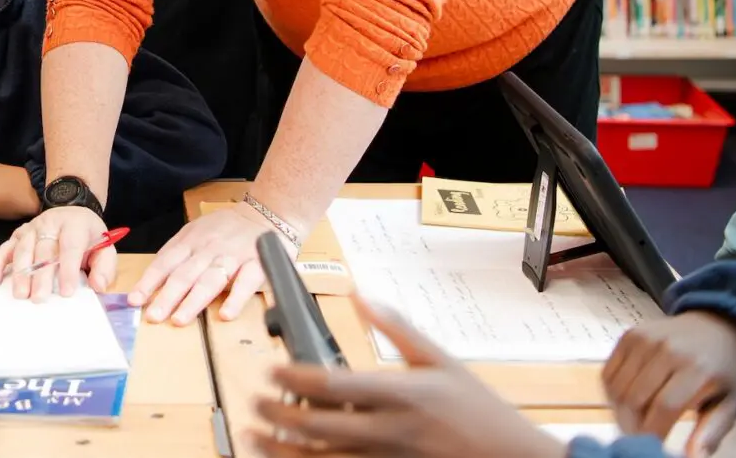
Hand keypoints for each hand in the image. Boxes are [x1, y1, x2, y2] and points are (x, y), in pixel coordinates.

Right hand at [0, 205, 113, 299]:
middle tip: (39, 298)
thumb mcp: (105, 246)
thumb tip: (98, 286)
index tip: (66, 292)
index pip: (70, 246)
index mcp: (75, 225)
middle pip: (44, 250)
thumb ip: (105, 267)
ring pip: (23, 249)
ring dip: (20, 273)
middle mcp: (51, 224)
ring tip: (20, 294)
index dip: (68, 269)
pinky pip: (5, 249)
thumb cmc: (87, 234)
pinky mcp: (18, 235)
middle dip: (40, 276)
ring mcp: (32, 228)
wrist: (73, 210)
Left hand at [131, 202, 276, 324]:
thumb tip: (151, 280)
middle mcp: (209, 250)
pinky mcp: (257, 265)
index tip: (134, 300)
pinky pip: (246, 283)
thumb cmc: (225, 228)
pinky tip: (226, 314)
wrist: (265, 214)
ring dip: (193, 301)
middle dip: (167, 297)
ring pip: (210, 280)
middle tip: (153, 316)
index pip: (165, 263)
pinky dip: (236, 299)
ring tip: (179, 319)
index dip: (149, 282)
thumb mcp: (195, 231)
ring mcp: (233, 257)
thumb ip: (176, 253)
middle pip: (185, 275)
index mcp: (191, 242)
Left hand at [253, 298, 562, 457]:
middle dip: (278, 414)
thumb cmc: (479, 410)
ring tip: (256, 437)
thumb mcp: (441, 360)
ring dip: (283, 450)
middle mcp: (391, 430)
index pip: (334, 384)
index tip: (271, 370)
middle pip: (318, 425)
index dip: (294, 376)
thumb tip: (358, 293)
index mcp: (402, 393)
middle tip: (256, 402)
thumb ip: (395, 327)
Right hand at [604, 311, 735, 454]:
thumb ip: (710, 433)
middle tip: (640, 437)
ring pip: (617, 388)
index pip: (664, 406)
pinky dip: (612, 394)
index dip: (653, 432)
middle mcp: (667, 349)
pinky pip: (608, 373)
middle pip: (635, 398)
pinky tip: (625, 402)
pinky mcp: (628, 335)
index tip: (652, 446)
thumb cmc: (721, 371)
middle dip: (633, 425)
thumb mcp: (728, 404)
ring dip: (620, 412)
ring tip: (633, 422)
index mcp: (696, 367)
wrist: (714, 328)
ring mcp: (644, 339)